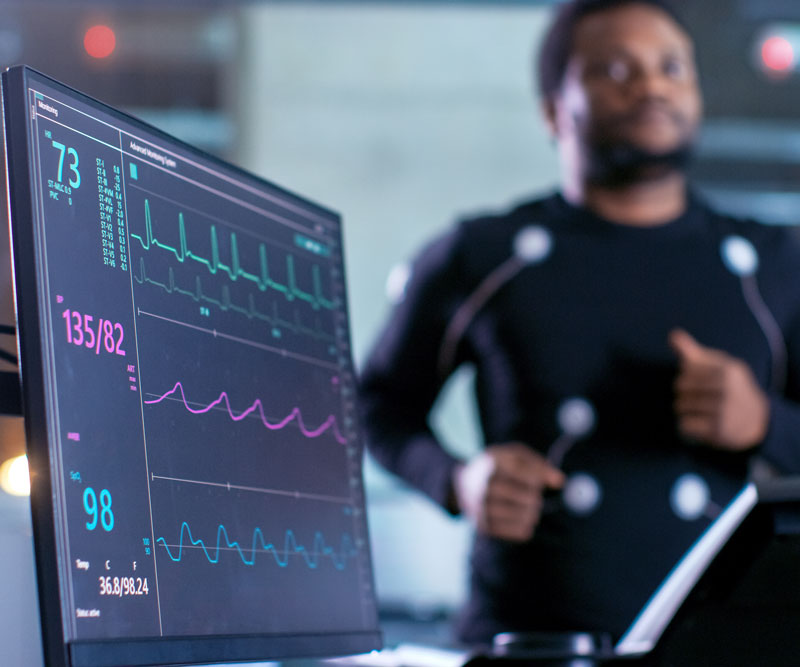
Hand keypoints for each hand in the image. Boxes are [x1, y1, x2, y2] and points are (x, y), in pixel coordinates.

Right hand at [452, 442, 564, 541]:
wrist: (462, 485)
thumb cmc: (497, 467)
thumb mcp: (514, 455)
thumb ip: (539, 464)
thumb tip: (559, 481)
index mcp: (494, 463)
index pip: (531, 475)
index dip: (540, 479)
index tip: (537, 481)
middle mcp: (486, 485)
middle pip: (530, 498)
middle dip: (536, 497)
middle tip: (531, 496)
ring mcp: (483, 507)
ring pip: (526, 516)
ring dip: (532, 513)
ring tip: (528, 508)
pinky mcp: (484, 526)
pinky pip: (519, 531)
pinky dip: (526, 526)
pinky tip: (522, 519)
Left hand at [669, 328, 768, 449]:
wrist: (757, 419)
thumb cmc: (730, 387)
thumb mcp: (718, 366)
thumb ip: (693, 353)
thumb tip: (672, 334)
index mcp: (727, 369)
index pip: (686, 368)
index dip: (687, 375)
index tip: (699, 381)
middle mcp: (727, 388)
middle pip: (680, 387)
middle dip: (682, 393)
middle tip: (695, 398)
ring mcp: (724, 410)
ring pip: (680, 406)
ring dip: (682, 410)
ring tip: (696, 411)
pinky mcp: (718, 430)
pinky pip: (684, 425)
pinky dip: (685, 426)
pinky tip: (697, 424)